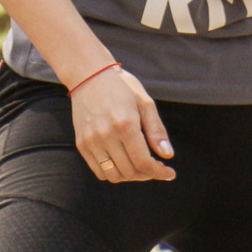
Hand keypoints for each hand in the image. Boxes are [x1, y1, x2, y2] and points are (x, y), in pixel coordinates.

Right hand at [71, 65, 174, 182]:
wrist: (88, 75)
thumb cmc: (121, 87)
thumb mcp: (145, 103)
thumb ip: (156, 130)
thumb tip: (167, 155)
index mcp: (125, 124)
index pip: (143, 162)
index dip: (159, 172)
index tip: (169, 173)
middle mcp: (106, 135)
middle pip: (130, 171)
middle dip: (147, 174)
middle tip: (155, 167)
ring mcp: (91, 140)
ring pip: (113, 175)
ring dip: (130, 176)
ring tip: (139, 166)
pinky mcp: (81, 143)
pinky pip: (98, 170)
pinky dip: (113, 173)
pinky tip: (123, 163)